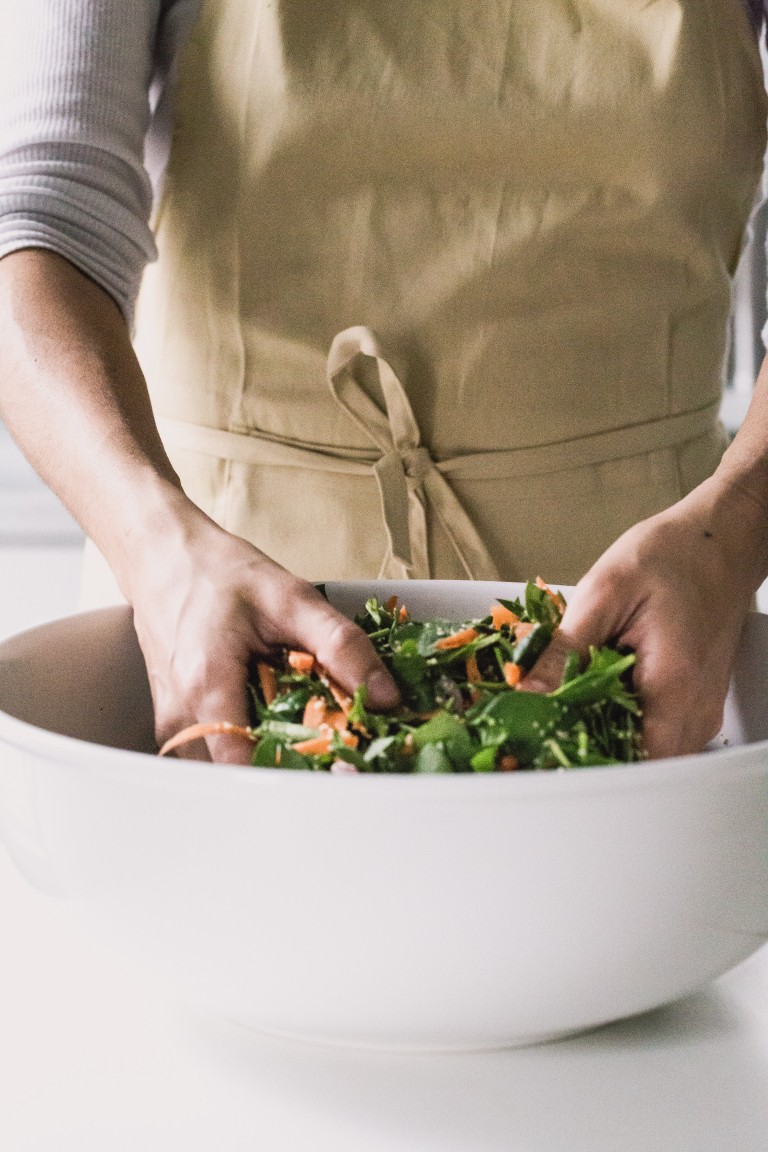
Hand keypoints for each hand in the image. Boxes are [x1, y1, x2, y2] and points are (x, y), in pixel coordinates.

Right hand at [121, 494, 399, 762]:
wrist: (161, 555)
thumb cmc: (217, 572)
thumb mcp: (290, 598)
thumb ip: (340, 646)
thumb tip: (387, 698)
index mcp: (207, 688)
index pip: (249, 768)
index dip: (300, 775)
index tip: (341, 768)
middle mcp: (181, 717)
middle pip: (240, 777)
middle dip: (292, 770)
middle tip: (336, 753)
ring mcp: (172, 724)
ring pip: (225, 772)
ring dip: (269, 762)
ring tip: (308, 734)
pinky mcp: (174, 722)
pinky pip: (213, 754)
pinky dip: (248, 747)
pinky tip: (274, 721)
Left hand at [524, 478, 767, 758]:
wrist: (720, 541)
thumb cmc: (672, 555)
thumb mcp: (605, 592)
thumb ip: (565, 648)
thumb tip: (526, 690)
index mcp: (672, 686)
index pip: (627, 763)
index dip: (578, 761)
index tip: (537, 744)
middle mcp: (694, 712)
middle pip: (634, 765)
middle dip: (584, 750)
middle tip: (539, 722)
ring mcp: (699, 712)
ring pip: (644, 753)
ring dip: (601, 735)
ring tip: (564, 702)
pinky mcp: (693, 705)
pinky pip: (656, 734)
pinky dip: (621, 720)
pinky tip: (594, 691)